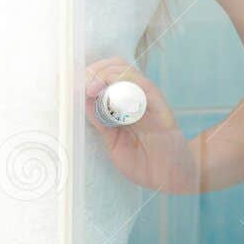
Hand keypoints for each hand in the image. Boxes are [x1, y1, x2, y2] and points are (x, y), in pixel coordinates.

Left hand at [84, 58, 198, 193]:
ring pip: (126, 70)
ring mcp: (148, 99)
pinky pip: (143, 85)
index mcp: (124, 104)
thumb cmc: (143, 162)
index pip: (107, 75)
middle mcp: (136, 97)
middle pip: (115, 66)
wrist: (169, 178)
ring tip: (91, 87)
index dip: (90, 74)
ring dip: (105, 74)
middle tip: (82, 84)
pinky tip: (110, 91)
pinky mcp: (159, 105)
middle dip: (95, 70)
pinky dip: (124, 82)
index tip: (73, 84)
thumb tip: (82, 99)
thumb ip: (100, 121)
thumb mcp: (112, 141)